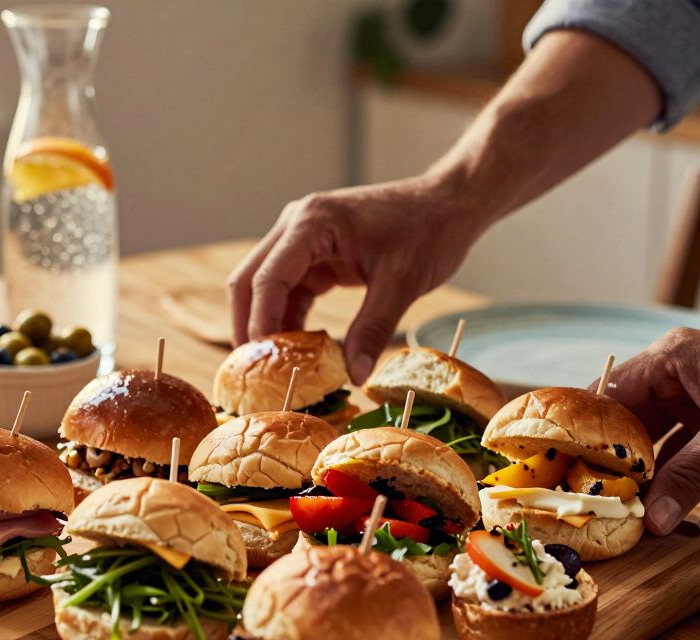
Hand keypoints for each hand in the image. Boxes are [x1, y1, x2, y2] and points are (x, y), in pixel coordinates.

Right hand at [227, 176, 483, 383]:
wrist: (449, 204)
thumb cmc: (430, 231)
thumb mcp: (403, 283)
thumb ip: (373, 329)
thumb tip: (354, 375)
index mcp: (313, 223)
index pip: (268, 278)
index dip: (260, 322)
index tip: (262, 363)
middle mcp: (297, 225)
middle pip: (250, 280)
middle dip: (250, 325)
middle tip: (255, 371)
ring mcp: (303, 238)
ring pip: (266, 287)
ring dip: (269, 324)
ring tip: (276, 368)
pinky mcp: (316, 253)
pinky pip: (291, 290)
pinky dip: (291, 319)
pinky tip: (300, 350)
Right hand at [602, 328, 699, 533]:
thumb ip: (693, 474)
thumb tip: (655, 519)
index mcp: (670, 358)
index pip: (608, 394)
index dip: (586, 431)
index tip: (568, 469)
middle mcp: (676, 374)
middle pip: (627, 419)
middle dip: (613, 458)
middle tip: (593, 496)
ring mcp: (698, 396)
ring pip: (655, 437)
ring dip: (644, 471)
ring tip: (622, 505)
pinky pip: (683, 447)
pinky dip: (673, 473)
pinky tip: (660, 501)